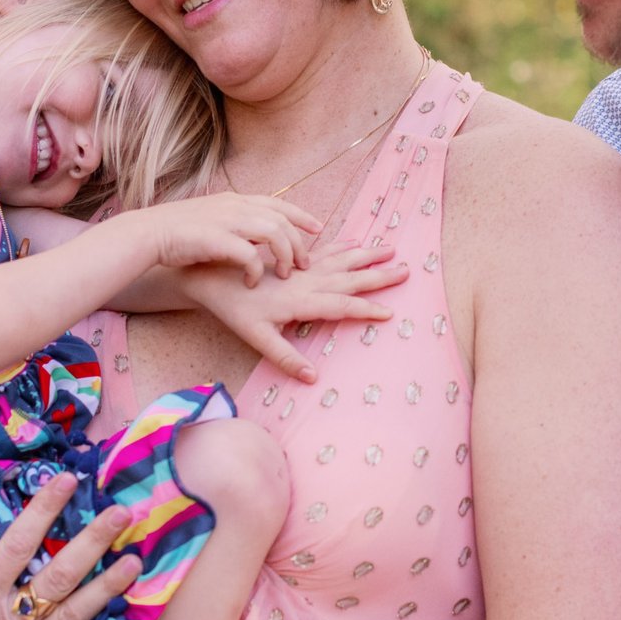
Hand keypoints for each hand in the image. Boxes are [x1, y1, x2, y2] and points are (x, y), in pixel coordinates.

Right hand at [124, 193, 323, 284]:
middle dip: (298, 244)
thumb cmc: (176, 233)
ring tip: (284, 275)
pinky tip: (252, 283)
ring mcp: (227, 221)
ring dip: (284, 256)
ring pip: (274, 233)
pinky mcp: (218, 240)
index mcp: (234, 201)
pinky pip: (250, 255)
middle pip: (282, 220)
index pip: (278, 204)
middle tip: (303, 265)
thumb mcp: (212, 221)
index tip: (317, 228)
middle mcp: (235, 207)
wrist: (148, 234)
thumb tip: (253, 239)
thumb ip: (234, 225)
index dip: (301, 216)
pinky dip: (256, 271)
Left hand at [183, 242, 407, 381]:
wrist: (213, 275)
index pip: (341, 305)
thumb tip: (312, 377)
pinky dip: (344, 246)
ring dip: (367, 256)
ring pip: (341, 259)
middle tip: (407, 269)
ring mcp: (302, 269)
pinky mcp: (294, 261)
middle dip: (379, 275)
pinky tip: (357, 241)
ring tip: (392, 250)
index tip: (390, 312)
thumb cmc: (234, 309)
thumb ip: (285, 357)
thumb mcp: (255, 338)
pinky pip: (325, 251)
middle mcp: (306, 281)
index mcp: (301, 301)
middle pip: (349, 277)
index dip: (366, 309)